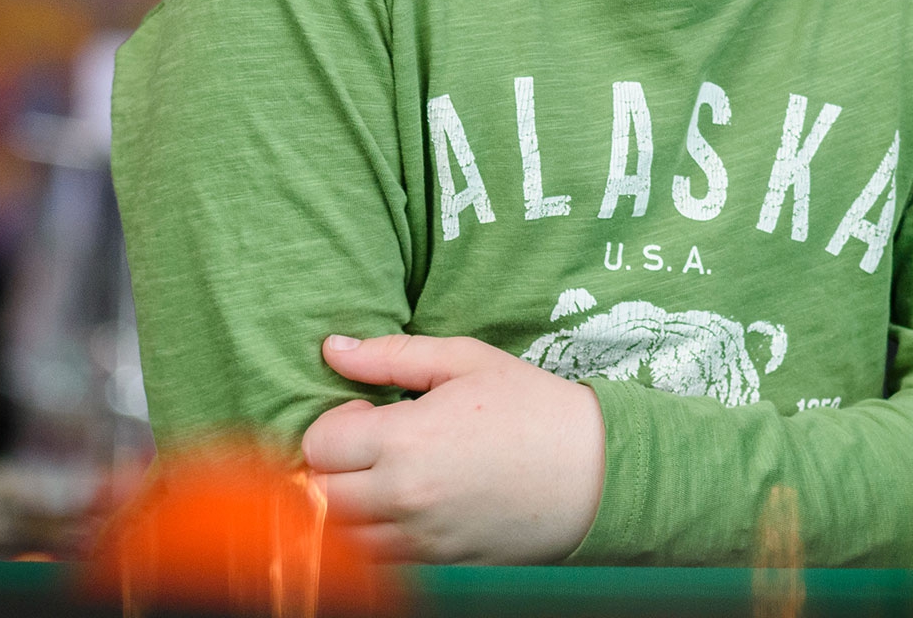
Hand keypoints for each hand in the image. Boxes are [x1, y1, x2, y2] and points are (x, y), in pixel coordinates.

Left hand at [302, 334, 605, 564]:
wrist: (593, 472)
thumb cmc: (532, 407)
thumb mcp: (467, 361)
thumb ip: (392, 355)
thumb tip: (332, 348)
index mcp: (406, 438)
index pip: (318, 444)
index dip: (336, 423)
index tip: (369, 414)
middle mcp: (403, 495)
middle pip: (320, 493)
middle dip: (336, 466)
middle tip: (377, 446)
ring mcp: (419, 536)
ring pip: (341, 533)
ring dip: (351, 505)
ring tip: (392, 477)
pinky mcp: (437, 564)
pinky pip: (377, 558)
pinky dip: (378, 535)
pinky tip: (412, 505)